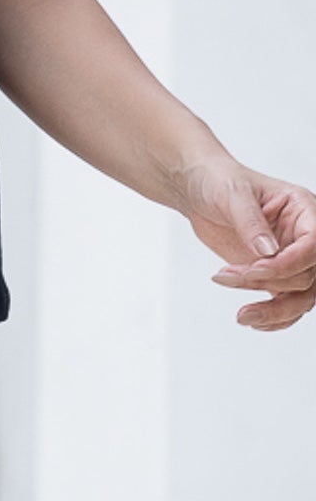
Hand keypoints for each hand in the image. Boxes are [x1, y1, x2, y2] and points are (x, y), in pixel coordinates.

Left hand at [173, 156, 315, 329]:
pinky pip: (287, 303)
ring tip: (241, 315)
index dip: (290, 262)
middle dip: (269, 283)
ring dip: (273, 310)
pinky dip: (273, 318)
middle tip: (230, 276)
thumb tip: (268, 252)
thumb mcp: (232, 193)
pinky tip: (253, 320)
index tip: (256, 269)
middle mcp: (303, 236)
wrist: (197, 189)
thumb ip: (251, 222)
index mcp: (303, 209)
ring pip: (301, 297)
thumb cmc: (218, 180)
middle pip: (308, 276)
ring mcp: (291, 258)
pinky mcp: (276, 275)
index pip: (314, 243)